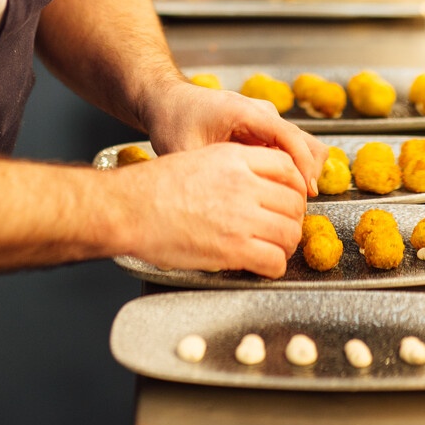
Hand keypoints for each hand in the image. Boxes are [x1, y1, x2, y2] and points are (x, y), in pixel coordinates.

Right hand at [110, 141, 306, 276]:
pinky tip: (261, 264)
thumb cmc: (154, 187)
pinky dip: (273, 267)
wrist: (129, 208)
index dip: (294, 186)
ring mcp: (241, 217)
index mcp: (235, 157)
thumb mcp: (199, 158)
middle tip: (281, 226)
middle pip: (294, 202)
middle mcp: (244, 183)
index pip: (288, 167)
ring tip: (272, 248)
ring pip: (290, 233)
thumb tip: (257, 185)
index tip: (290, 198)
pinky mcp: (234, 249)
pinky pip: (275, 261)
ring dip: (285, 244)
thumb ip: (233, 167)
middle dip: (291, 218)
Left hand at [143, 78, 327, 198]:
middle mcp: (262, 113)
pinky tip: (274, 194)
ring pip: (302, 147)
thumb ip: (204, 173)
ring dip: (300, 174)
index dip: (302, 166)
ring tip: (286, 203)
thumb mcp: (184, 148)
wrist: (170, 101)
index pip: (288, 136)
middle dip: (307, 174)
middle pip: (305, 142)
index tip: (306, 193)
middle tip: (295, 206)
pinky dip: (290, 172)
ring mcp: (266, 121)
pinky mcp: (264, 131)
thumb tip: (219, 206)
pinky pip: (289, 152)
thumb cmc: (174, 120)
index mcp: (244, 111)